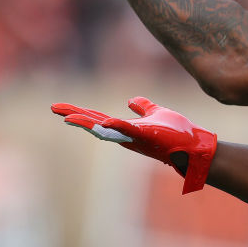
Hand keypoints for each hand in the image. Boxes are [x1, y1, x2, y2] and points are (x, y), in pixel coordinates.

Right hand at [51, 96, 217, 193]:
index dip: (79, 113)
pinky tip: (104, 121)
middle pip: (95, 123)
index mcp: (126, 128)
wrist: (193, 146)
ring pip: (106, 129)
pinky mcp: (146, 137)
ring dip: (87, 123)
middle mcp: (126, 135)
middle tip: (53, 108)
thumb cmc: (177, 133)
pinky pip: (129, 130)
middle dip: (75, 115)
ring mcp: (134, 137)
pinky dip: (117, 126)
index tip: (60, 108)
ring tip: (67, 117)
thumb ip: (143, 106)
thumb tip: (130, 100)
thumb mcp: (156, 113)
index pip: (98, 118)